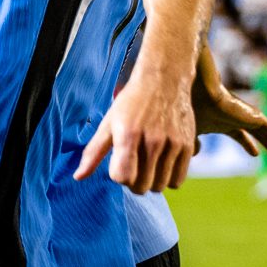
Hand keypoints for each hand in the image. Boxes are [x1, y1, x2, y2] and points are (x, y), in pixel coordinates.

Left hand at [75, 74, 196, 193]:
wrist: (164, 80)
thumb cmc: (131, 103)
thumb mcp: (108, 123)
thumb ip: (93, 152)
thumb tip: (78, 177)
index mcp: (128, 135)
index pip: (123, 178)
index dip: (119, 176)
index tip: (119, 165)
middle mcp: (152, 141)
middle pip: (142, 186)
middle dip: (134, 183)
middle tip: (134, 167)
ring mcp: (173, 144)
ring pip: (160, 186)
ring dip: (152, 181)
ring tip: (148, 165)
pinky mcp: (188, 146)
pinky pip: (178, 180)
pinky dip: (169, 178)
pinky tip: (162, 164)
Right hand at [191, 79, 266, 163]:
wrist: (201, 95)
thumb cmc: (194, 111)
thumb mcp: (192, 133)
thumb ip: (194, 143)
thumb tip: (194, 153)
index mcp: (226, 123)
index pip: (242, 135)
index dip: (249, 145)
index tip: (256, 154)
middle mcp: (240, 119)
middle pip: (261, 136)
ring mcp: (249, 118)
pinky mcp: (256, 117)